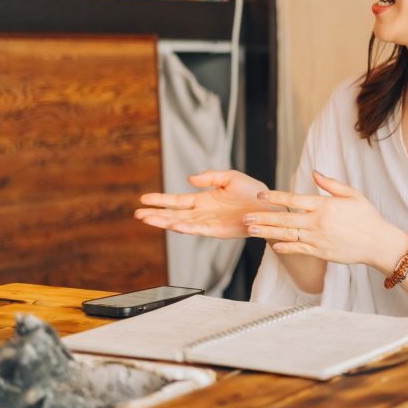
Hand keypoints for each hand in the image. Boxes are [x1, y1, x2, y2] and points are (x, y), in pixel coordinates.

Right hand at [135, 170, 272, 238]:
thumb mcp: (230, 177)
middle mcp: (203, 213)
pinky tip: (173, 225)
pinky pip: (198, 230)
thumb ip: (210, 177)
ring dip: (164, 222)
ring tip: (148, 220)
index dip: (160, 200)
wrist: (270, 205)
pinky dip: (185, 228)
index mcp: (204, 200)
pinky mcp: (218, 231)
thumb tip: (190, 178)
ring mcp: (209, 223)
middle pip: (174, 213)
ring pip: (181, 223)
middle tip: (137, 214)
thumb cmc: (253, 192)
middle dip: (155, 214)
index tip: (144, 199)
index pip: (177, 201)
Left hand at [244, 171, 407, 271]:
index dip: (275, 196)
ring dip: (267, 232)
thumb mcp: (352, 194)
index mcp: (325, 205)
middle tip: (246, 216)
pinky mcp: (320, 252)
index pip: (294, 199)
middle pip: (285, 218)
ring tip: (251, 229)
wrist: (378, 243)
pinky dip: (284, 248)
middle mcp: (318, 222)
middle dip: (263, 217)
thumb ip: (331, 184)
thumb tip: (314, 172)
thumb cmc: (367, 216)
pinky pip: (298, 250)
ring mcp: (318, 239)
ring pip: (287, 235)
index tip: (260, 195)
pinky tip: (272, 245)